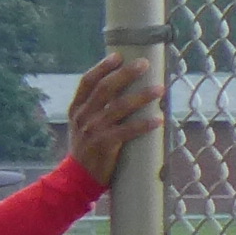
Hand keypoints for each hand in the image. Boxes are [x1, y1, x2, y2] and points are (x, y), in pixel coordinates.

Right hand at [65, 52, 166, 184]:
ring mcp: (93, 131)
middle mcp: (83, 117)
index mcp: (77, 109)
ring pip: (119, 107)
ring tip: (159, 89)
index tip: (119, 56)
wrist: (76, 179)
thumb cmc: (87, 148)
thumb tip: (124, 87)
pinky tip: (158, 119)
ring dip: (141, 96)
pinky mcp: (104, 145)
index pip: (88, 82)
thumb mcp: (83, 125)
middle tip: (145, 64)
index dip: (103, 67)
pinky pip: (127, 131)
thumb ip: (97, 107)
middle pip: (105, 89)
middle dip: (126, 74)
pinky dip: (144, 124)